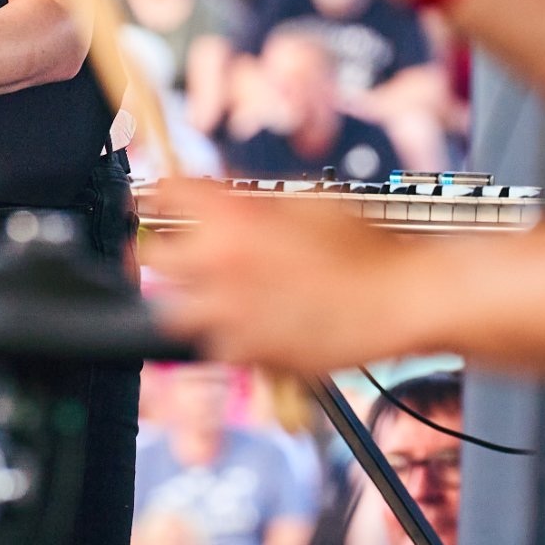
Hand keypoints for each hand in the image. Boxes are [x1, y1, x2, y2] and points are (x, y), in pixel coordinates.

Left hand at [147, 179, 433, 369]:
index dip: (158, 191)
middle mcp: (221, 265)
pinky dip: (222, 333)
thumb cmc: (363, 247)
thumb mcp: (306, 199)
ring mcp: (230, 314)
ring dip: (181, 297)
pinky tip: (243, 321)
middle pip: (149, 254)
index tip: (155, 196)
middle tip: (162, 244)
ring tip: (201, 292)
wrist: (396, 300)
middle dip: (153, 246)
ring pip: (171, 310)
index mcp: (233, 218)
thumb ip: (251, 199)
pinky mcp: (247, 353)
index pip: (166, 193)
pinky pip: (214, 344)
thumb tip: (220, 193)